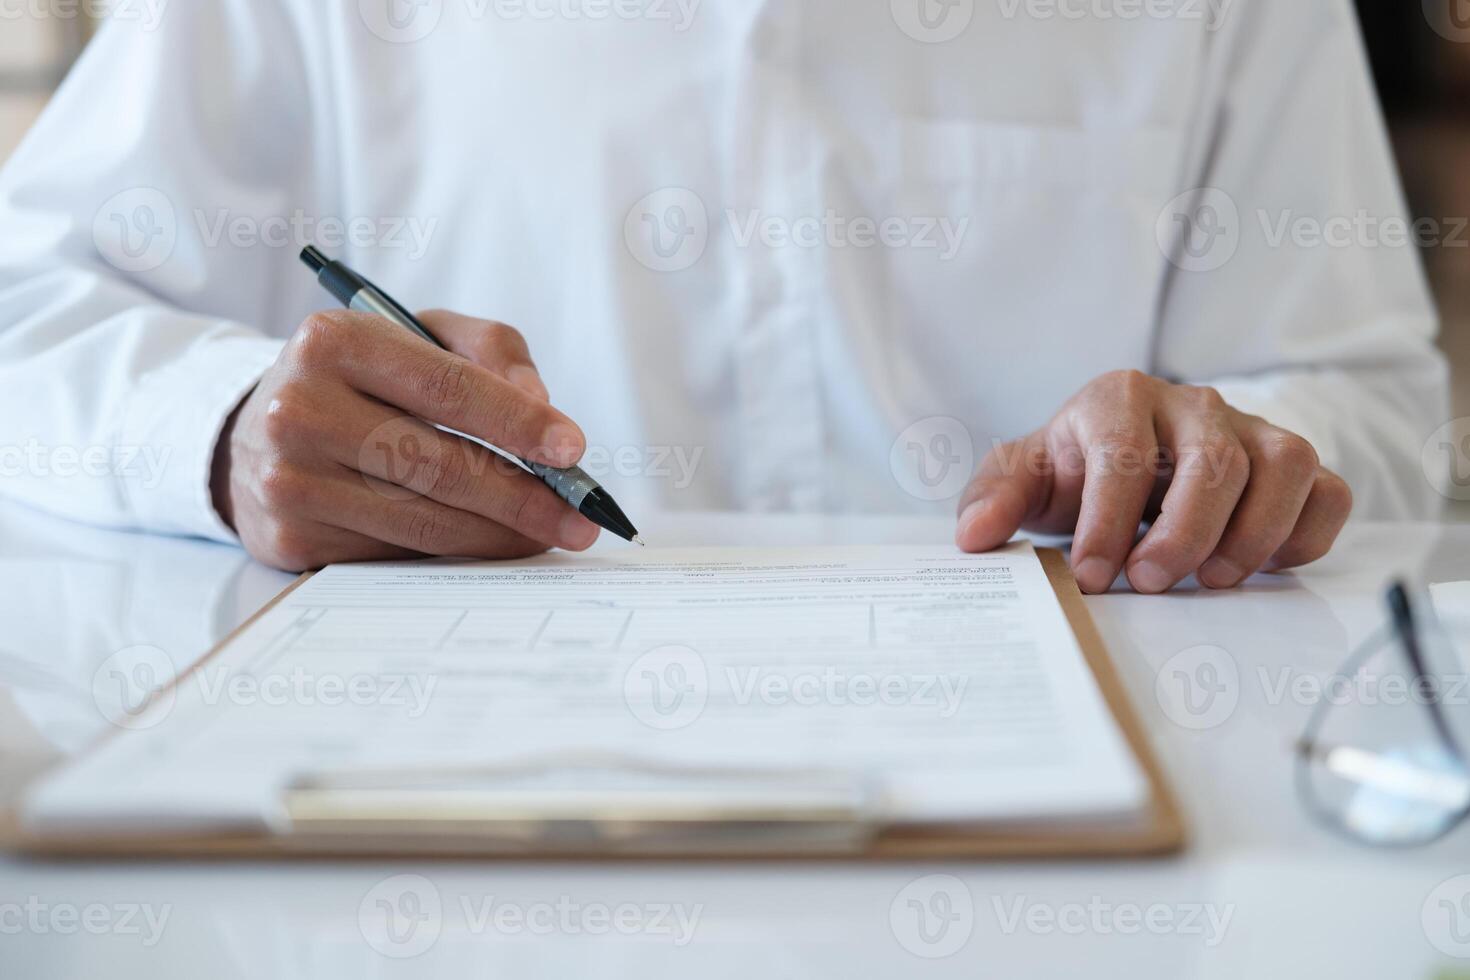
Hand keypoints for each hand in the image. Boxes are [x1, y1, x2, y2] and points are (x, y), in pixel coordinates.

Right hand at [211, 310, 600, 570]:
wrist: (257, 428)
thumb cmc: (359, 378)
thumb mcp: (420, 335)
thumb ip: (489, 351)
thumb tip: (543, 405)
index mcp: (334, 341)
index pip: (446, 387)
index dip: (517, 422)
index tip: (572, 450)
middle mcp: (299, 408)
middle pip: (438, 463)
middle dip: (523, 495)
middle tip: (579, 515)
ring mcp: (289, 478)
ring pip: (422, 518)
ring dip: (500, 533)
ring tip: (550, 533)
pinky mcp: (289, 535)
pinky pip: (395, 551)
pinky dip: (453, 552)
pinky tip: (489, 544)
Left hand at [955, 371, 1351, 593]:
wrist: (1120, 459)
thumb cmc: (1074, 470)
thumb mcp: (1024, 479)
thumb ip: (993, 499)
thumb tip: (972, 538)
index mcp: (1118, 399)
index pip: (1124, 456)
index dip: (1109, 523)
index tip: (1093, 578)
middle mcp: (1193, 405)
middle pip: (1214, 462)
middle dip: (1184, 534)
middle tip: (1151, 584)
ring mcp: (1251, 429)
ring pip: (1285, 467)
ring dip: (1253, 535)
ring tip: (1211, 582)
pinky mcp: (1292, 464)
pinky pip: (1327, 491)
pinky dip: (1306, 534)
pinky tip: (1264, 566)